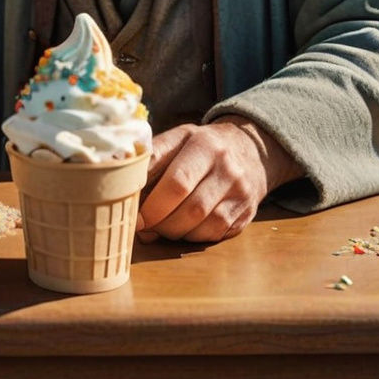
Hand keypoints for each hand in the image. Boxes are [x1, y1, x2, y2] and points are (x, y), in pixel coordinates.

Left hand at [136, 116, 300, 242]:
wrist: (250, 150)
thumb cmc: (200, 148)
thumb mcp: (177, 142)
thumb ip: (151, 165)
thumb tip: (128, 204)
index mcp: (200, 142)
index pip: (172, 177)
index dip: (148, 200)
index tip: (131, 213)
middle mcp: (223, 163)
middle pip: (185, 201)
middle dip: (157, 218)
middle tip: (143, 224)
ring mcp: (238, 188)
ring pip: (198, 221)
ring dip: (172, 230)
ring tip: (161, 225)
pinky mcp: (246, 211)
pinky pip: (213, 233)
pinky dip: (192, 236)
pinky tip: (184, 228)